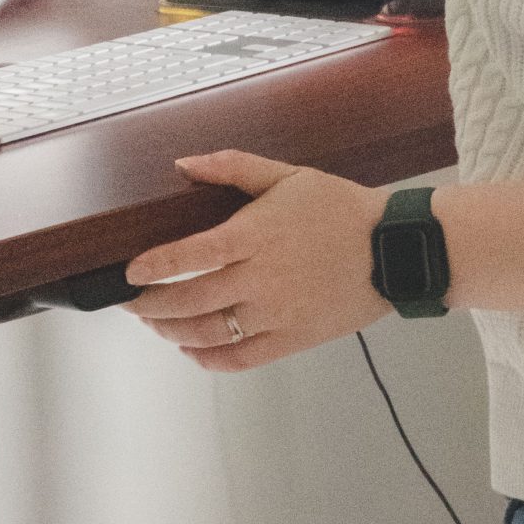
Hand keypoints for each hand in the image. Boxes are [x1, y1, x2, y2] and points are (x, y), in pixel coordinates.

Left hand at [123, 150, 391, 367]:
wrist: (393, 248)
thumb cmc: (340, 208)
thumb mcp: (287, 175)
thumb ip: (231, 167)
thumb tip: (183, 163)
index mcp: (256, 235)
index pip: (190, 256)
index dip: (155, 267)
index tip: (130, 273)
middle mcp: (262, 278)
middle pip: (190, 301)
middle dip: (151, 305)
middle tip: (133, 302)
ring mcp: (277, 312)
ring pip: (209, 334)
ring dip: (172, 332)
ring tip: (156, 323)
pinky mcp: (292, 338)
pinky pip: (241, 358)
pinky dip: (209, 359)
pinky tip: (193, 349)